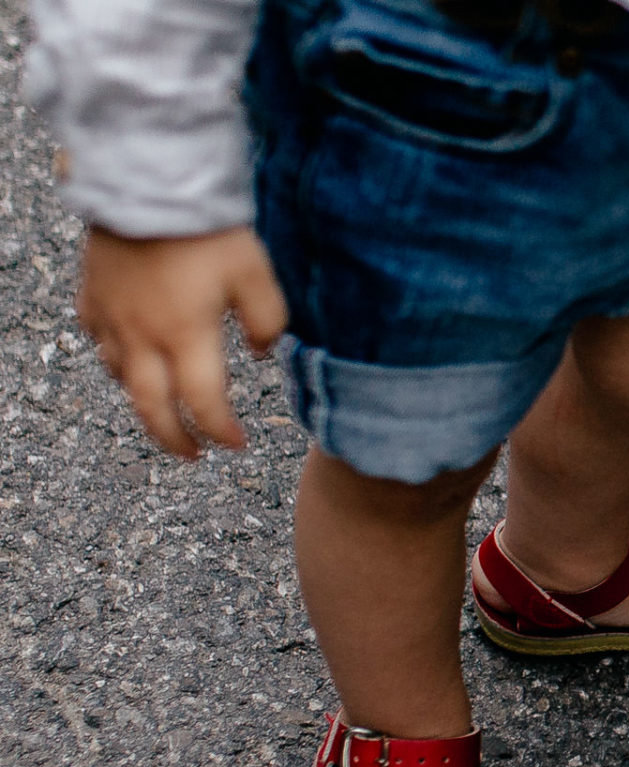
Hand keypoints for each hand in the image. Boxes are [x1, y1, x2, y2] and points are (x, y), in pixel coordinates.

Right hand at [76, 226, 288, 458]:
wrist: (148, 181)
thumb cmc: (207, 230)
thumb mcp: (257, 276)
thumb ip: (267, 322)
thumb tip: (261, 353)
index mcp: (185, 337)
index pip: (204, 404)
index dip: (221, 431)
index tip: (238, 444)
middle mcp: (142, 336)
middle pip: (151, 407)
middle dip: (174, 439)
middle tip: (194, 455)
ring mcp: (111, 317)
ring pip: (121, 378)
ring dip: (145, 402)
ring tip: (166, 410)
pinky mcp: (92, 295)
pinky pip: (99, 341)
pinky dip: (117, 360)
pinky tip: (130, 357)